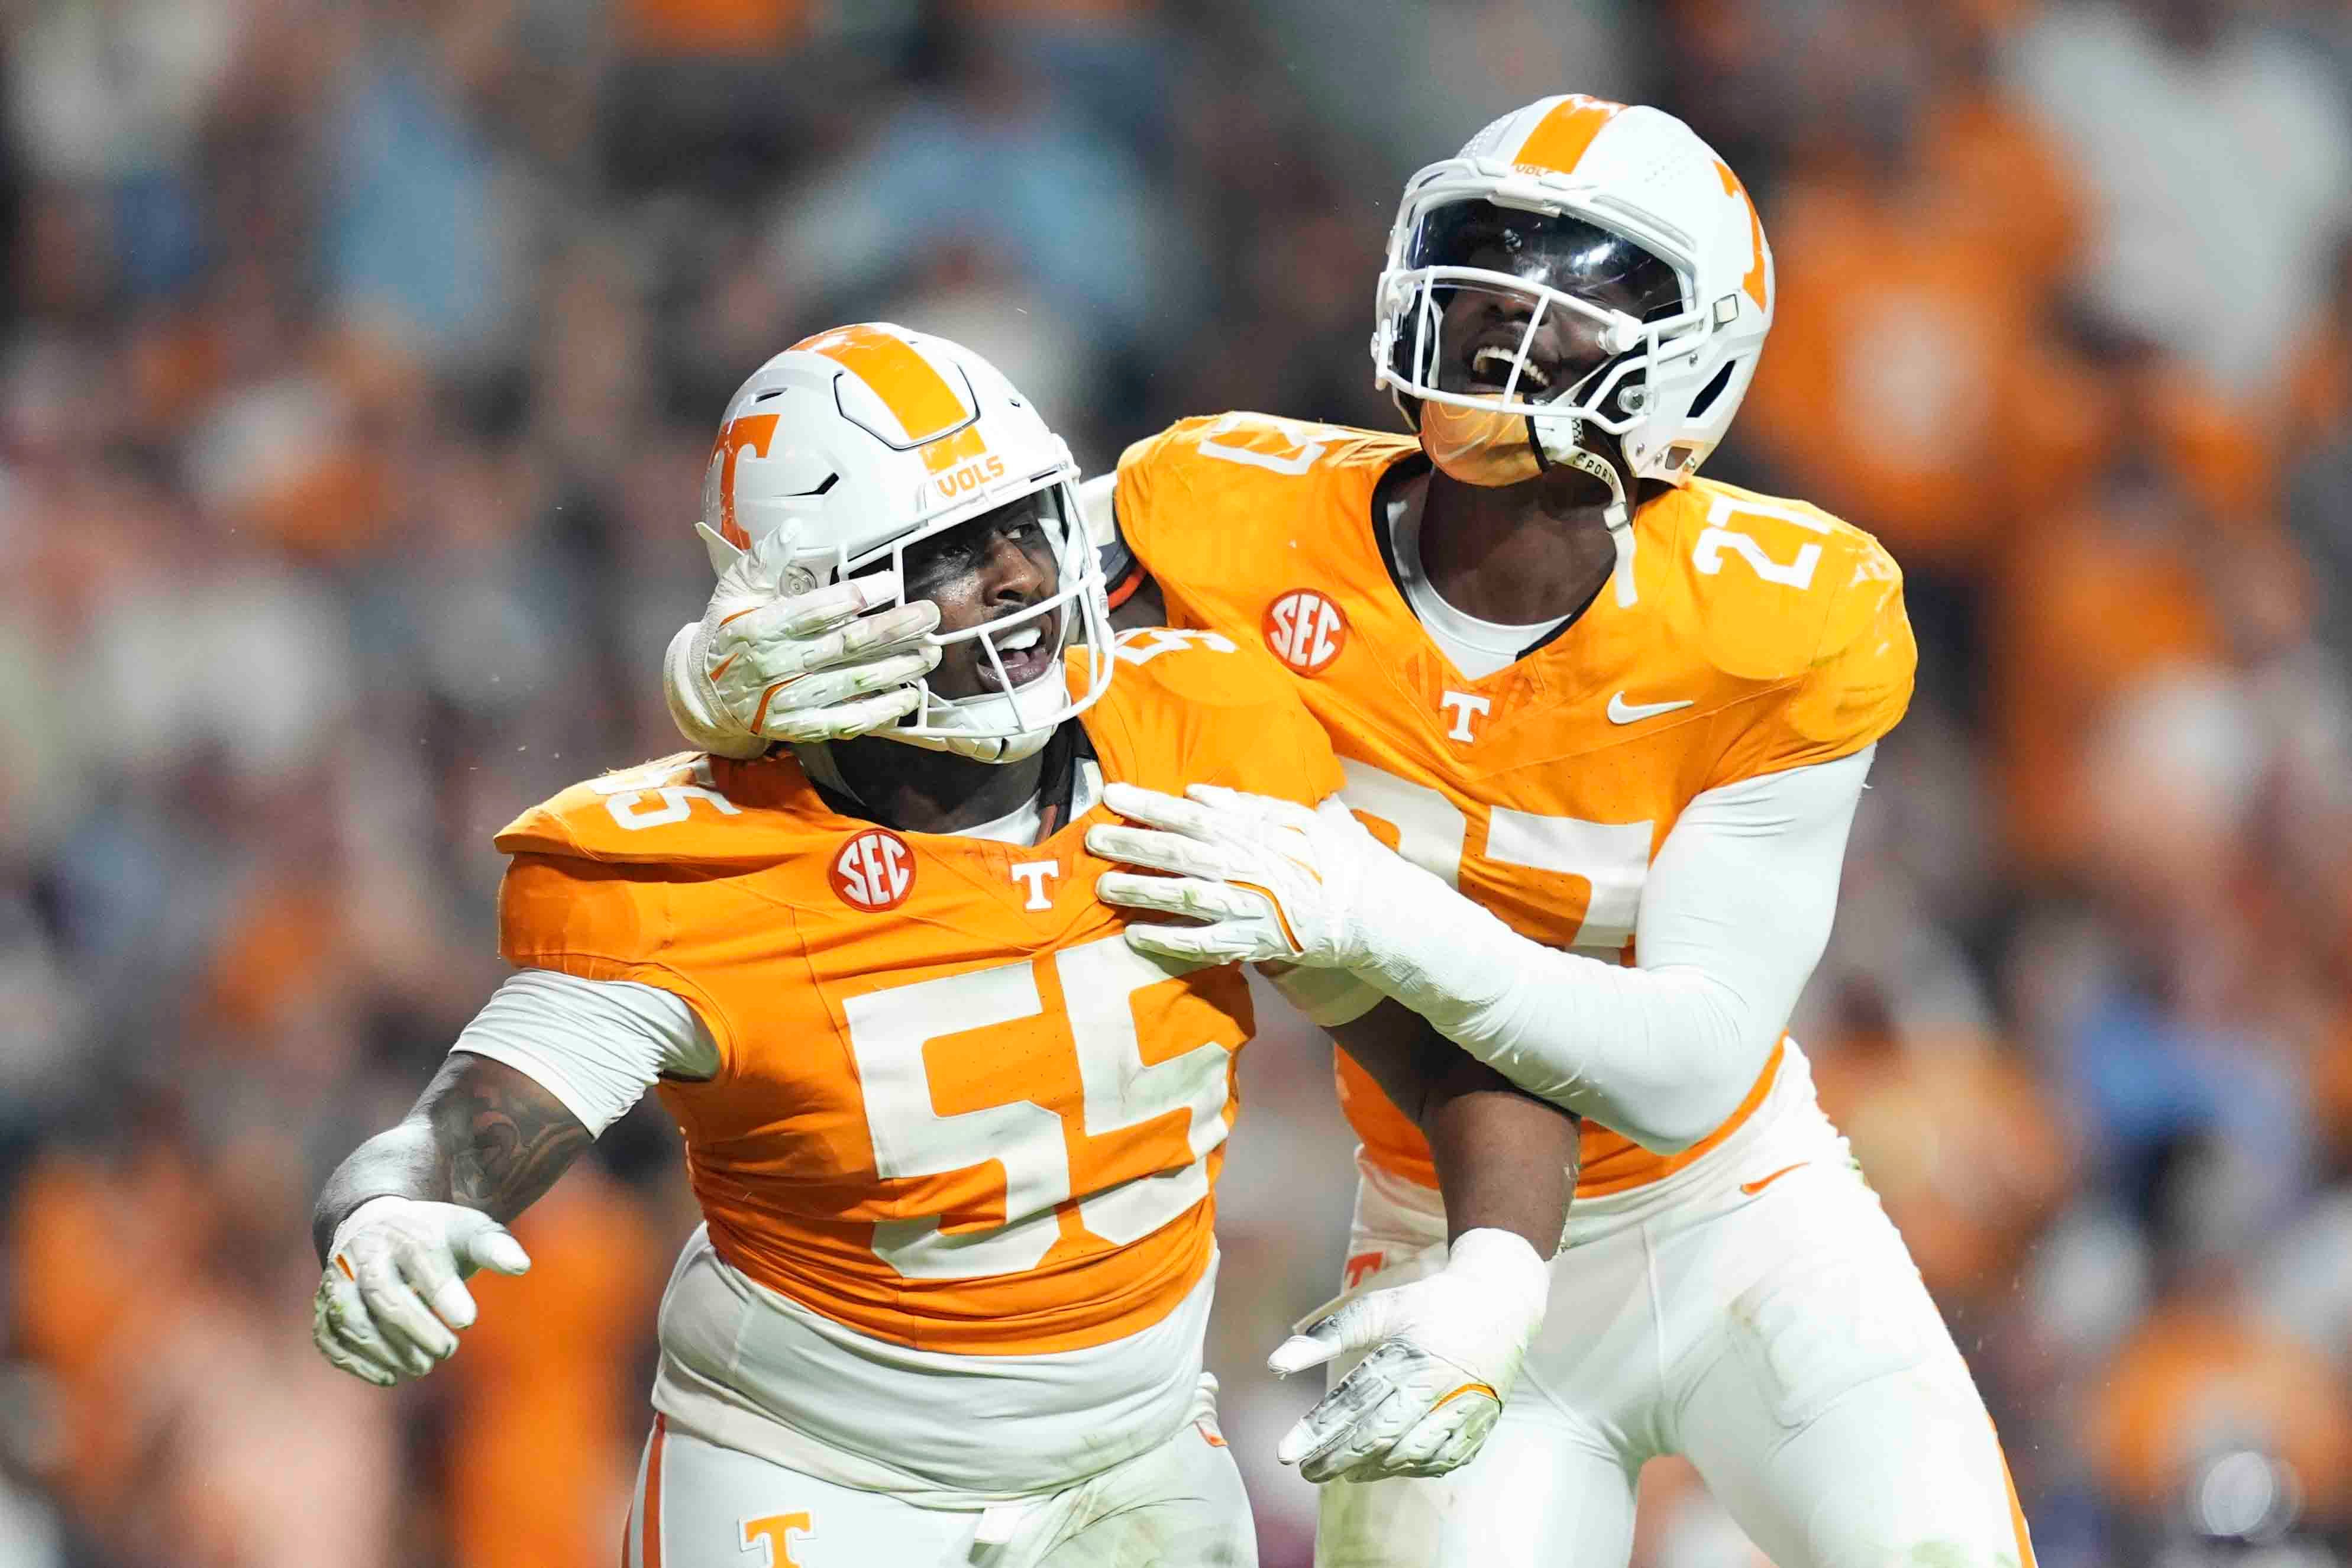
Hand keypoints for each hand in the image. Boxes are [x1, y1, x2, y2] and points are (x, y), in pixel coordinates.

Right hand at [311, 1197, 531, 1386]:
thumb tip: (521, 1266)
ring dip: (384, 1348)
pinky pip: (329, 1337)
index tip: (468, 1321)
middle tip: (447, 1351)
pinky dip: (355, 1361)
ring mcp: (337, 1281)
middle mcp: (363, 1255)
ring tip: (422, 1366)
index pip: (421, 1260)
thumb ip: (494, 1247)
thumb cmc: (434, 1236)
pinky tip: (389, 1376)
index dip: (443, 1292)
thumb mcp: (468, 1231)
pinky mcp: (324, 1307)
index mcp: (404, 1233)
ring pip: (351, 1317)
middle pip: (382, 1292)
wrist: (377, 1226)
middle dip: (414, 1326)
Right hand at [666, 521, 941, 756]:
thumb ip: (765, 560)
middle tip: (928, 614)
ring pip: (852, 682)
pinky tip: (908, 696)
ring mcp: (788, 700)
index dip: (856, 596)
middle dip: (892, 629)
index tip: (891, 582)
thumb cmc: (728, 631)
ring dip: (896, 668)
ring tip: (930, 652)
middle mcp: (776, 666)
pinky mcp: (799, 726)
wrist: (705, 692)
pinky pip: (845, 720)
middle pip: (844, 645)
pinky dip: (880, 710)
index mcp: (760, 628)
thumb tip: (793, 528)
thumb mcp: (736, 590)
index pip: (814, 610)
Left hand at [1087, 783, 1396, 966]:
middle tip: (1093, 838)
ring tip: (1103, 886)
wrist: (1374, 911)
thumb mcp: (1301, 816)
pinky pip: (1202, 944)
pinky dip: (1168, 940)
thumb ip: (1248, 804)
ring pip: (1184, 896)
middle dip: (1132, 844)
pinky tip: (1134, 936)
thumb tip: (1198, 793)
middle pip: (1179, 853)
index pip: (1192, 815)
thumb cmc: (1339, 858)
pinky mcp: (1251, 942)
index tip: (1112, 795)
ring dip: (1141, 890)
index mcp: (1256, 832)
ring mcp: (1247, 908)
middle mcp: (1246, 867)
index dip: (1149, 805)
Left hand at [1268, 1229, 1549, 1482]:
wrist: (1501, 1304)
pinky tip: (1387, 1467)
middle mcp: (1437, 1385)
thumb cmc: (1431, 1304)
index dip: (1317, 1431)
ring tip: (1342, 1471)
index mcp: (1409, 1354)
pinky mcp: (1480, 1424)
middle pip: (1379, 1434)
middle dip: (1337, 1458)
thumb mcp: (1378, 1308)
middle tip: (1307, 1471)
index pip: (1353, 1402)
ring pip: (1410, 1454)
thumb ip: (1328, 1335)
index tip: (1286, 1454)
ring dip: (1372, 1469)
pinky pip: (1443, 1460)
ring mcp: (1463, 1409)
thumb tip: (1276, 1363)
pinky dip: (1412, 1468)